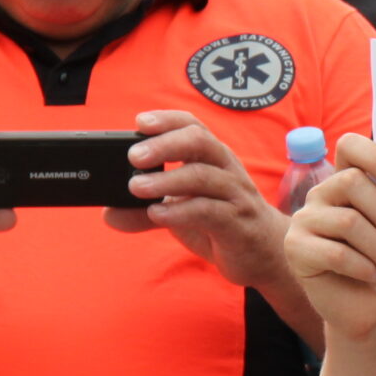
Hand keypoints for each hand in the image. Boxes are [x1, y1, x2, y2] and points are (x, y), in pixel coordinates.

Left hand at [107, 110, 290, 287]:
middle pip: (200, 142)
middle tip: (134, 157)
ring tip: (136, 188)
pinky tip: (158, 214)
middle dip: (165, 144)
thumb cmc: (222, 223)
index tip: (140, 122)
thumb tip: (109, 213)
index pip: (192, 126)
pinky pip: (210, 211)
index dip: (167, 120)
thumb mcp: (179, 214)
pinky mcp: (238, 224)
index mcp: (212, 159)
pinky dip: (180, 211)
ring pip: (203, 176)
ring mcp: (235, 196)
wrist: (266, 255)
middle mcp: (226, 170)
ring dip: (167, 180)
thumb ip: (144, 212)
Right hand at [285, 133, 375, 339]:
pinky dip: (363, 267)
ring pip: (348, 221)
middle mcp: (321, 194)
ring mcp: (304, 220)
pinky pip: (336, 253)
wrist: (366, 309)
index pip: (350, 146)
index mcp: (345, 181)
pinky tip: (374, 276)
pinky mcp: (295, 249)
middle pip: (352, 182)